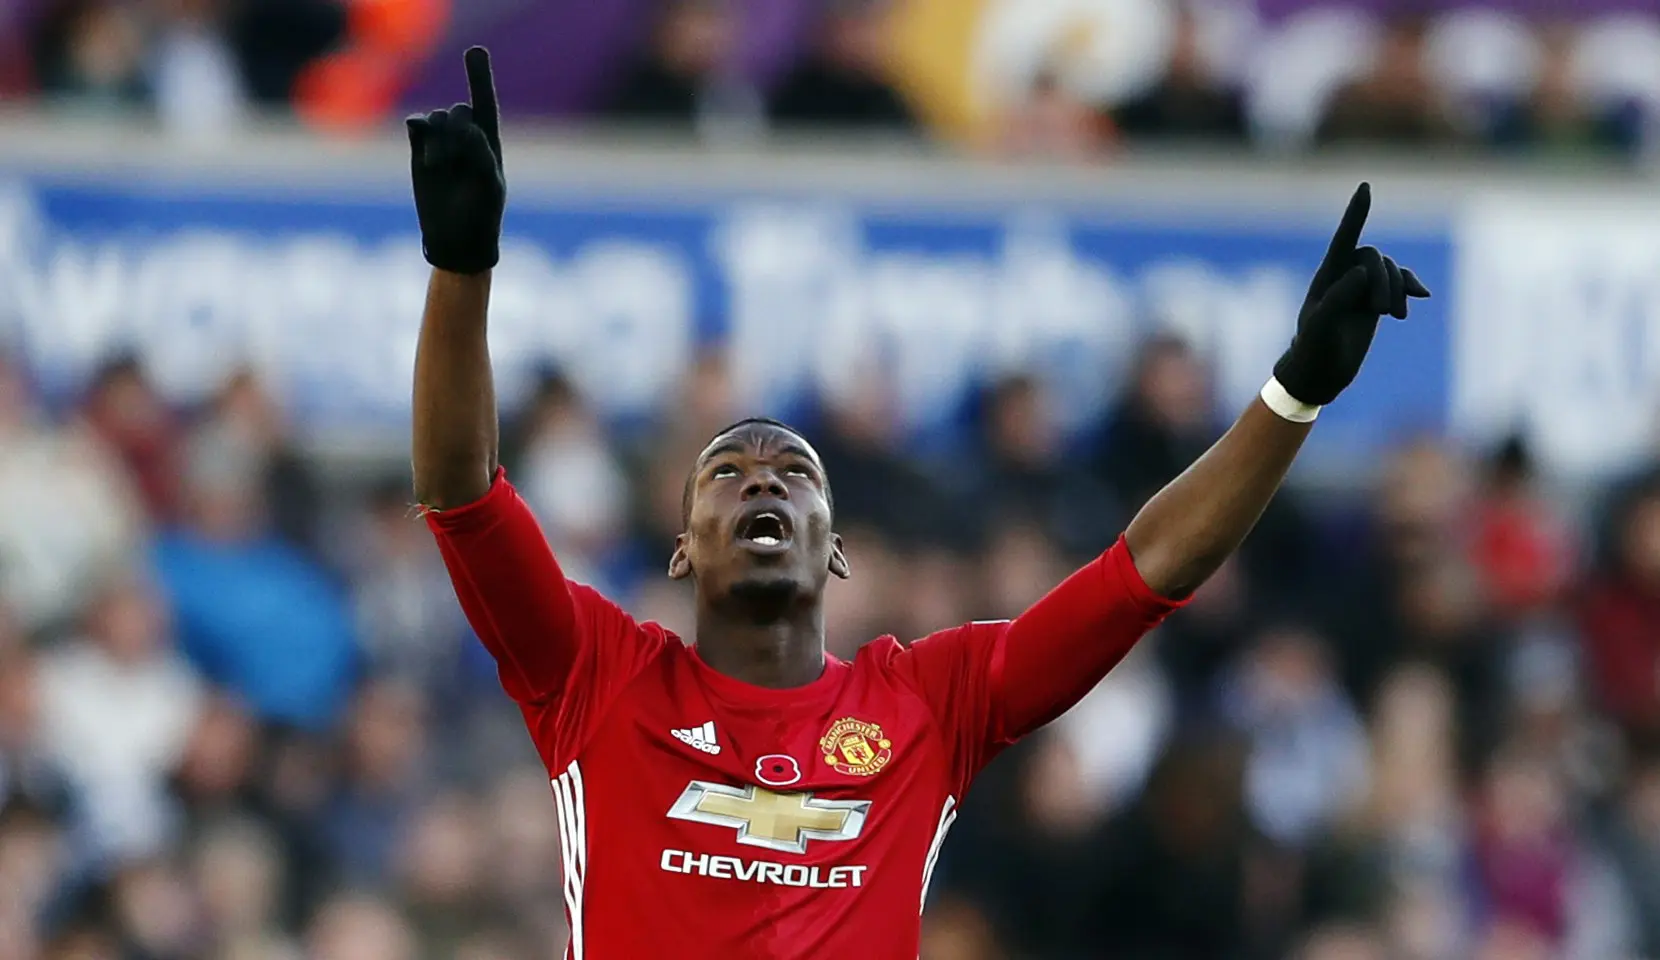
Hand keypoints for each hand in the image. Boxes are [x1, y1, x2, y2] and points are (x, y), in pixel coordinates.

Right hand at [407, 47, 505, 274]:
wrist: (455, 241)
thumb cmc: (481, 216)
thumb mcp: (489, 186)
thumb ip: (481, 154)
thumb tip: (464, 127)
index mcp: (489, 144)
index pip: (485, 105)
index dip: (480, 77)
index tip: (474, 51)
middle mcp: (466, 139)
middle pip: (459, 111)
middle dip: (455, 128)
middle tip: (451, 157)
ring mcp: (441, 145)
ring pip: (437, 118)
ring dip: (437, 136)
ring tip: (436, 165)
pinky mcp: (419, 152)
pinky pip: (417, 126)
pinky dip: (419, 125)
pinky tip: (418, 133)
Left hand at [1272, 183, 1431, 406]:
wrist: (1321, 373)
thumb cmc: (1313, 350)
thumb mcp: (1320, 326)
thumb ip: (1338, 298)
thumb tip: (1360, 272)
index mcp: (1326, 277)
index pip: (1344, 239)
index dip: (1355, 214)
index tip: (1365, 187)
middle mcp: (1344, 276)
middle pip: (1375, 258)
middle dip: (1385, 281)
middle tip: (1383, 313)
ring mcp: (1361, 287)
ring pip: (1390, 270)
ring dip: (1398, 289)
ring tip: (1396, 316)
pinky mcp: (1375, 301)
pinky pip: (1399, 283)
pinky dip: (1410, 286)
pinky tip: (1422, 295)